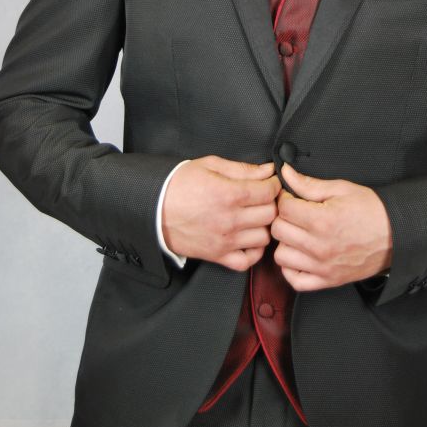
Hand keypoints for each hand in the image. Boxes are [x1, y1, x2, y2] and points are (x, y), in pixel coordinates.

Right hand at [161, 156, 280, 270]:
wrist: (152, 208)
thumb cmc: (179, 184)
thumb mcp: (210, 165)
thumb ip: (243, 169)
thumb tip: (268, 170)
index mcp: (229, 194)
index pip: (269, 192)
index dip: (274, 184)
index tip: (270, 181)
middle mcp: (230, 220)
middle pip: (270, 214)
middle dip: (271, 203)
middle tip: (264, 197)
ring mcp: (225, 241)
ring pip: (264, 237)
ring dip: (263, 226)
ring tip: (255, 217)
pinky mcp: (217, 256)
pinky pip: (247, 261)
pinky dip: (253, 251)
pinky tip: (248, 238)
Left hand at [271, 163, 392, 290]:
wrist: (396, 235)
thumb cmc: (371, 210)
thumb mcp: (341, 189)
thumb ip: (309, 184)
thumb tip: (285, 173)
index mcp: (323, 220)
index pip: (284, 208)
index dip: (285, 198)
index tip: (293, 197)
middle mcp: (320, 246)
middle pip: (279, 230)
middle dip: (284, 217)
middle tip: (295, 213)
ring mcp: (323, 266)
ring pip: (281, 255)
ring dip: (286, 242)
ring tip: (298, 234)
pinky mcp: (327, 281)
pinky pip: (294, 280)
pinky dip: (291, 268)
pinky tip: (299, 255)